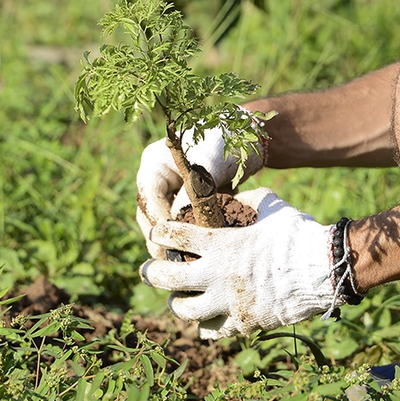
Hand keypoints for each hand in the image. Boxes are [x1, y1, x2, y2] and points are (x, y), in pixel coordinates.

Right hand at [134, 124, 260, 250]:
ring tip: (183, 264)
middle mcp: (157, 180)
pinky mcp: (186, 203)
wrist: (250, 136)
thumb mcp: (211, 161)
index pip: (148, 199)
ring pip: (164, 223)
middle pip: (150, 215)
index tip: (171, 244)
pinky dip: (189, 237)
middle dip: (161, 239)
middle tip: (173, 262)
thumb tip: (178, 221)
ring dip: (173, 242)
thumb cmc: (229, 140)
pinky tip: (198, 254)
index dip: (158, 223)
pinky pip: (182, 224)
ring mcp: (170, 192)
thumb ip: (193, 189)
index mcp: (154, 165)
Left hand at [142, 190, 338, 338]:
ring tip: (177, 299)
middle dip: (152, 273)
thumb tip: (233, 196)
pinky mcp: (243, 322)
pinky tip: (206, 320)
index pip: (175, 236)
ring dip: (178, 303)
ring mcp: (229, 302)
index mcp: (221, 244)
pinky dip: (207, 325)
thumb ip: (246, 201)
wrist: (327, 269)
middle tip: (148, 271)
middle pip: (167, 278)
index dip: (160, 233)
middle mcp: (218, 275)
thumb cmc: (299, 234)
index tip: (157, 233)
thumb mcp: (270, 206)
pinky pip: (213, 330)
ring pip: (185, 310)